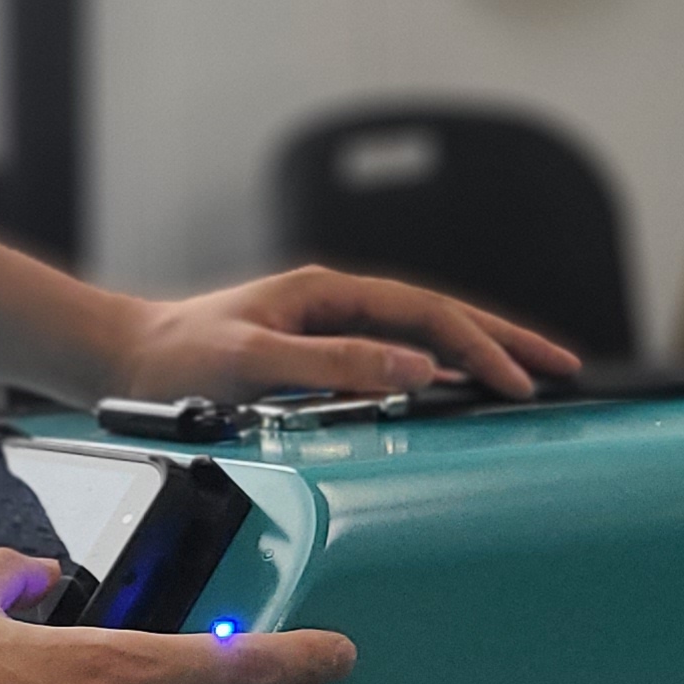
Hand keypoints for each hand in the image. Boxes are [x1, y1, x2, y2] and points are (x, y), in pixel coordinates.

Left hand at [106, 263, 577, 402]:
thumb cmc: (175, 356)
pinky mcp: (314, 357)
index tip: (519, 379)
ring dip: (474, 354)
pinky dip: (432, 372)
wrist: (122, 358)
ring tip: (527, 375)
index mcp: (327, 293)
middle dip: (502, 339)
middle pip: (437, 317)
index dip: (479, 345)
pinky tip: (454, 389)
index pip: (426, 314)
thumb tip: (416, 366)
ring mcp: (326, 329)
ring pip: (419, 337)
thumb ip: (334, 363)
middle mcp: (333, 305)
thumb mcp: (254, 361)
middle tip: (561, 366)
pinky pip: (390, 360)